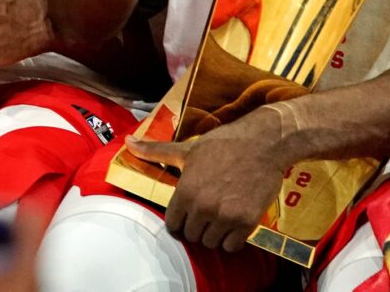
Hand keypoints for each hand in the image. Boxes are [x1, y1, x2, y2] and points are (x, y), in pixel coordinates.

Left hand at [123, 106, 288, 251]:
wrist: (261, 143)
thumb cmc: (222, 144)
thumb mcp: (186, 148)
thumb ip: (155, 151)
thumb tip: (127, 143)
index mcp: (185, 191)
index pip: (172, 224)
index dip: (178, 222)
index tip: (186, 217)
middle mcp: (203, 207)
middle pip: (191, 236)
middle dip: (196, 228)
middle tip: (205, 215)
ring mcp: (225, 216)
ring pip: (211, 243)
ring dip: (214, 235)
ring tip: (219, 219)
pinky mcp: (247, 222)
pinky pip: (232, 246)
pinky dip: (232, 240)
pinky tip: (234, 225)